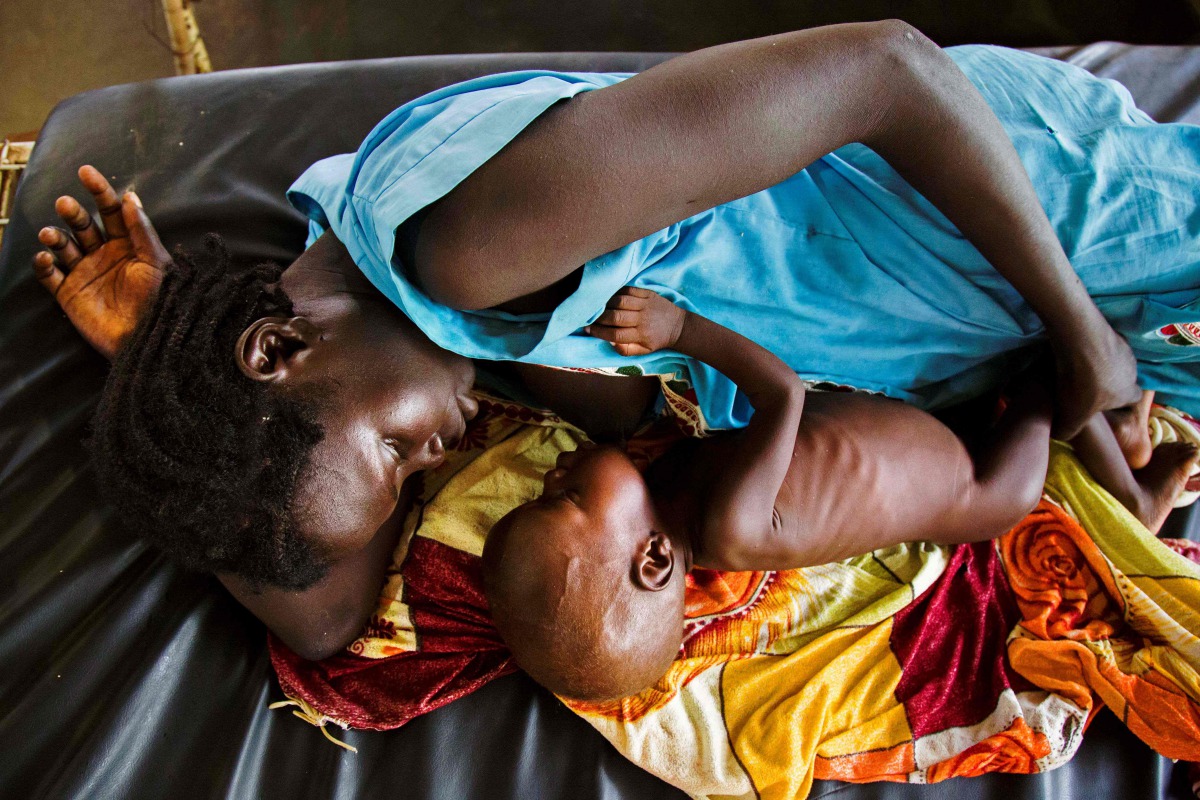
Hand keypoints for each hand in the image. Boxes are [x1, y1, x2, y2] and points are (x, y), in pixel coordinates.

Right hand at [32, 165, 168, 360]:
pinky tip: (46, 259)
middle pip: (82, 225)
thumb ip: (141, 231)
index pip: (110, 211)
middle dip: (73, 213)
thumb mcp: (157, 262)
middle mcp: (103, 254)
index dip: (99, 190)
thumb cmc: (161, 300)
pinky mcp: (69, 294)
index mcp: (127, 244)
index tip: (86, 171)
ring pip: (63, 245)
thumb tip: (130, 197)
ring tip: (52, 235)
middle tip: (65, 205)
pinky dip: (43, 264)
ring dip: (54, 236)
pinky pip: (49, 275)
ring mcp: (85, 273)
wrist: (150, 340)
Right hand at [584, 286, 685, 355]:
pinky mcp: (648, 293)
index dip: (599, 332)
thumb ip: (625, 350)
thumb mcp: (643, 351)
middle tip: (590, 317)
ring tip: (598, 306)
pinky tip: (610, 296)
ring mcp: (645, 304)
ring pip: (620, 301)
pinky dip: (617, 292)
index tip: (588, 329)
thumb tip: (609, 341)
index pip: (615, 334)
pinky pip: (629, 290)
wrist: (677, 326)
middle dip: (599, 317)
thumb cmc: (656, 340)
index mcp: (641, 335)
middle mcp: (642, 319)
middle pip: (616, 316)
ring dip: (606, 303)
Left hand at [1050, 320, 1140, 439]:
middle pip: (1122, 378)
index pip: (1132, 399)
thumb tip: (1061, 436)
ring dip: (1097, 363)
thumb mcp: (1072, 416)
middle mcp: (1132, 370)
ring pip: (1113, 359)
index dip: (1118, 402)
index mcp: (1129, 392)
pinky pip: (1100, 342)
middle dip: (1106, 382)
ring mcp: (1122, 348)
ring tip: (1075, 366)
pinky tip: (1071, 350)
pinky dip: (1088, 347)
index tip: (1100, 403)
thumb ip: (1068, 430)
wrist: (1080, 341)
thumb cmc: (1081, 384)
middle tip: (1083, 384)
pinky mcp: (1108, 330)